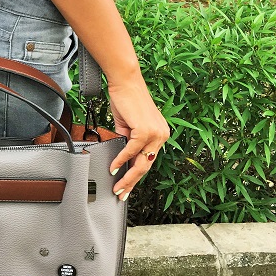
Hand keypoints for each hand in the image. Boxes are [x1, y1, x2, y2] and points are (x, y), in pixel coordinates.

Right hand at [106, 73, 169, 199]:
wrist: (126, 82)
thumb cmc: (126, 99)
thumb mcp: (128, 125)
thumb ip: (128, 141)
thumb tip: (123, 156)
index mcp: (160, 133)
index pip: (148, 159)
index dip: (136, 174)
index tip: (127, 185)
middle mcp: (162, 134)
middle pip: (147, 165)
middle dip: (132, 182)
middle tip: (122, 193)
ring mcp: (155, 133)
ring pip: (141, 162)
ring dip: (127, 177)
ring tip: (118, 187)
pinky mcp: (145, 130)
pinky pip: (131, 151)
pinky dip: (121, 160)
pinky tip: (114, 168)